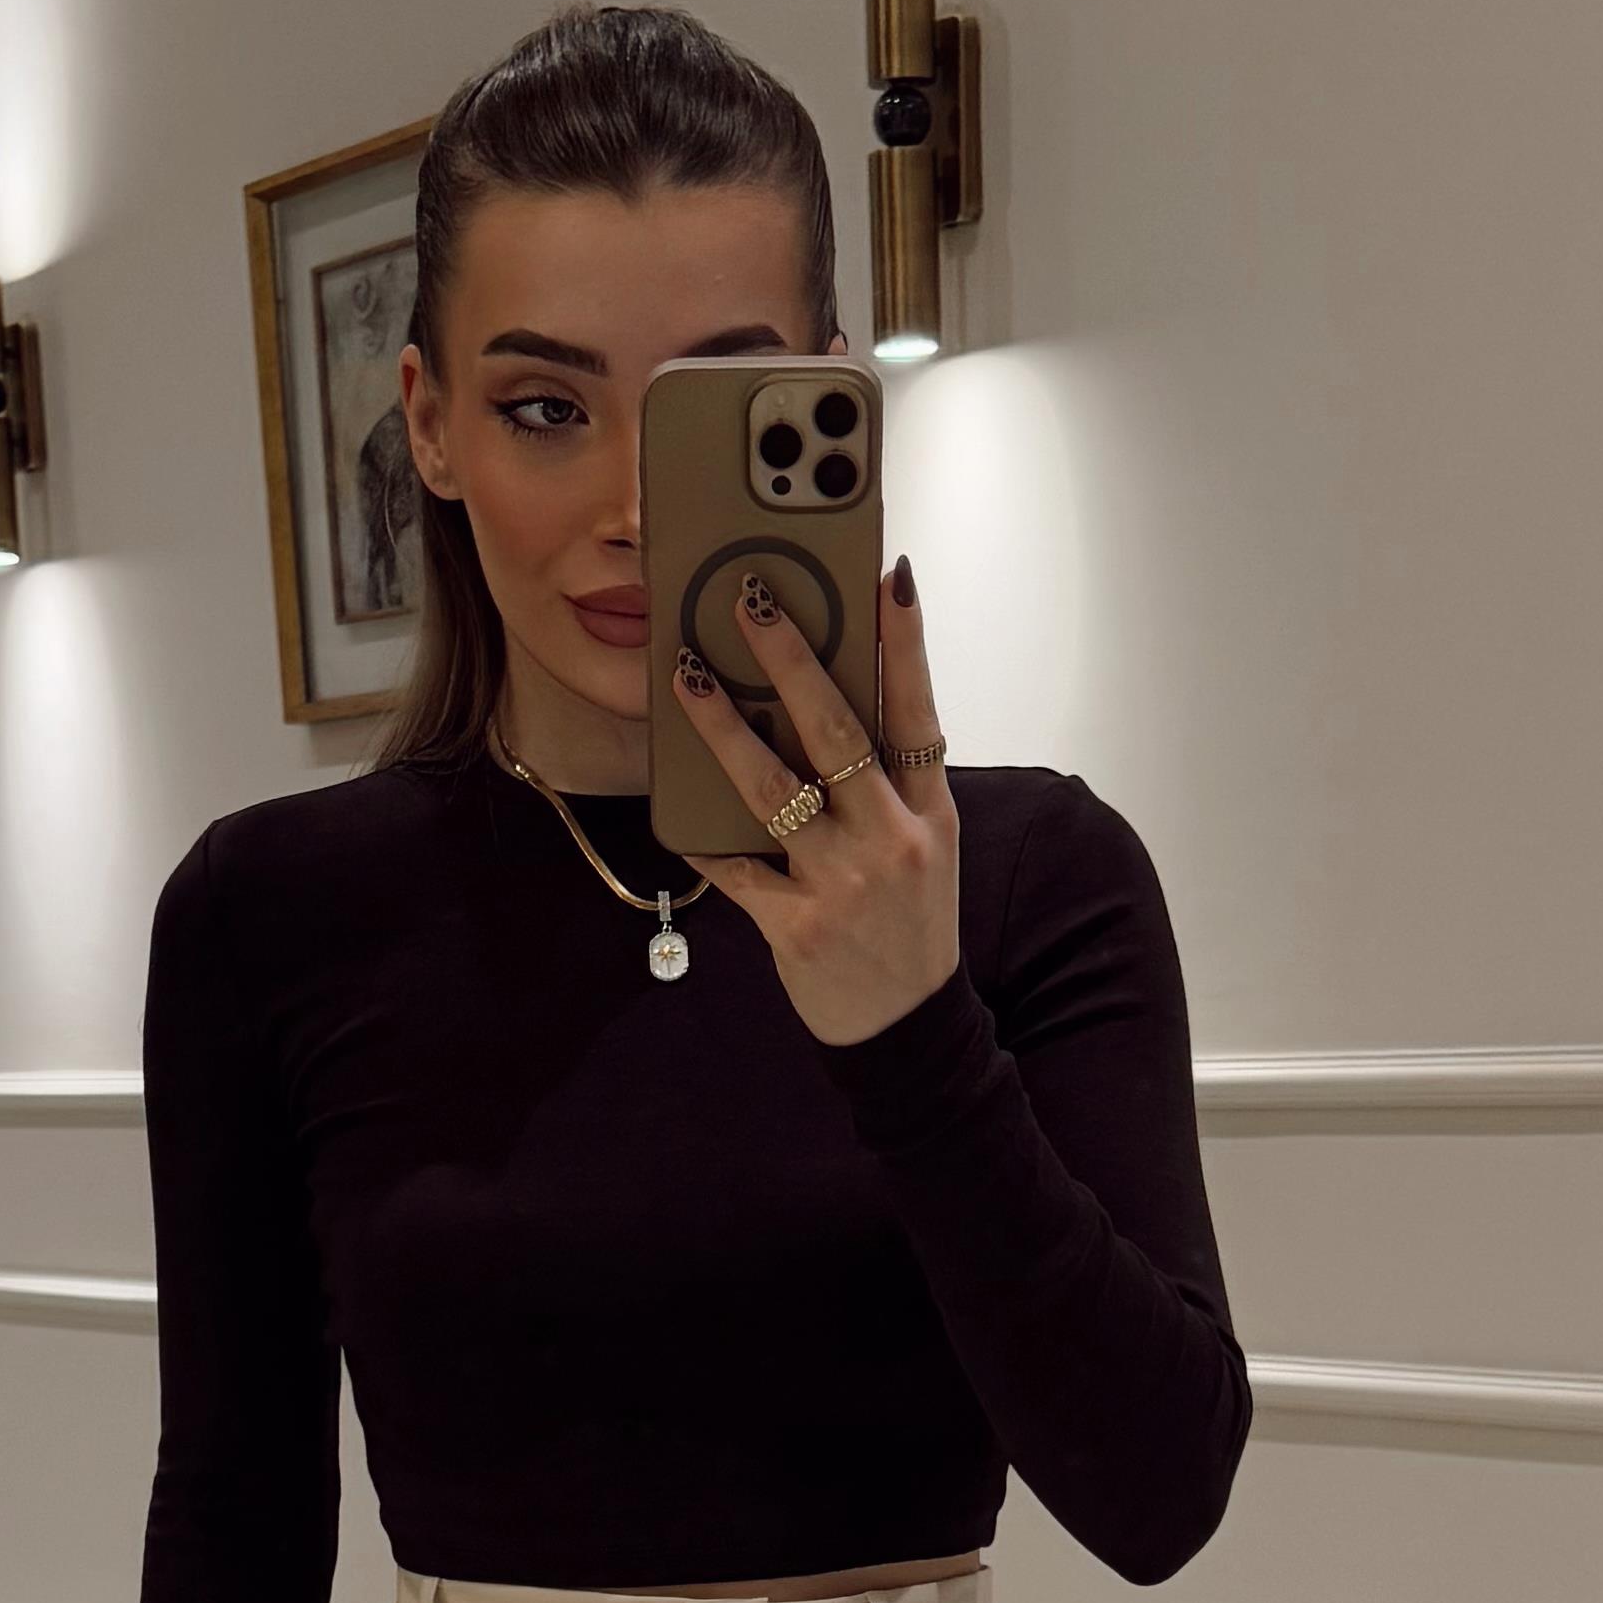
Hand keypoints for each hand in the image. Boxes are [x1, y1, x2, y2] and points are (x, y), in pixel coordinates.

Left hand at [674, 556, 960, 1045]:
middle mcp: (891, 840)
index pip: (918, 709)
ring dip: (722, 726)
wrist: (908, 1026)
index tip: (887, 576)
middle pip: (836, 732)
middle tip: (751, 602)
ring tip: (688, 676)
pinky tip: (674, 802)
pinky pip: (737, 868)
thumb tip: (824, 699)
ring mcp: (843, 884)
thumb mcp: (924, 843)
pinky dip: (703, 837)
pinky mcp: (798, 927)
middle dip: (790, 660)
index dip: (904, 642)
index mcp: (929, 810)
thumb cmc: (909, 920)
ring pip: (773, 788)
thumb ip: (888, 780)